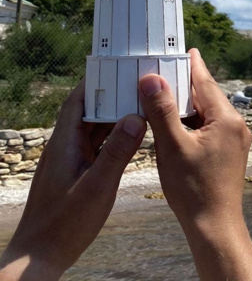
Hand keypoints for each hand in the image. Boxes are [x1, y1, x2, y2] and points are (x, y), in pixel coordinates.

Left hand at [0, 81, 145, 280]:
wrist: (40, 256)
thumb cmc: (64, 225)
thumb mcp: (97, 187)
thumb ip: (117, 152)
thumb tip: (136, 117)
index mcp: (64, 145)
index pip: (77, 102)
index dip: (94, 81)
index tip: (116, 65)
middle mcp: (65, 149)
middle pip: (88, 112)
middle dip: (111, 95)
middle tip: (137, 81)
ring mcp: (69, 163)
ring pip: (93, 130)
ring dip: (114, 116)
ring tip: (141, 103)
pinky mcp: (75, 176)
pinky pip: (96, 147)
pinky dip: (114, 138)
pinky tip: (133, 137)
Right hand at [138, 48, 251, 280]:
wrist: (214, 225)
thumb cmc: (194, 189)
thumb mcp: (172, 146)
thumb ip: (162, 111)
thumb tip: (152, 79)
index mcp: (227, 119)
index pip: (206, 83)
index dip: (193, 65)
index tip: (186, 49)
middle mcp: (237, 125)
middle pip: (208, 96)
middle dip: (186, 84)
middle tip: (166, 68)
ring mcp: (235, 140)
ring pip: (208, 113)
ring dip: (187, 104)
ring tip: (164, 93)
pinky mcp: (229, 152)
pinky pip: (210, 127)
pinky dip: (192, 122)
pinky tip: (174, 123)